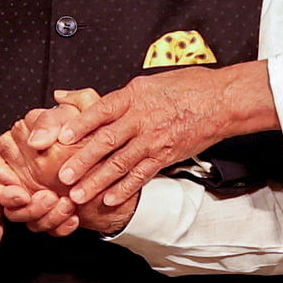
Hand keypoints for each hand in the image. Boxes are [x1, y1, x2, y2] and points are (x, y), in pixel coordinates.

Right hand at [0, 91, 139, 238]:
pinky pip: (42, 225)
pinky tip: (74, 219)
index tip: (20, 187)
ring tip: (65, 206)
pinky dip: (57, 225)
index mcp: (22, 145)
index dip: (3, 177)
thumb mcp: (79, 117)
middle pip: (1, 191)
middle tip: (39, 199)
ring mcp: (32, 192)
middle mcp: (22, 170)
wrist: (120, 165)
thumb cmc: (96, 135)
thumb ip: (53, 121)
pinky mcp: (47, 211)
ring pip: (18, 213)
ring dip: (38, 214)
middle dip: (16, 201)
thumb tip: (35, 140)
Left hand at [30, 62, 276, 211]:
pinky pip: (142, 175)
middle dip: (82, 161)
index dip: (81, 125)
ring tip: (78, 195)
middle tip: (62, 177)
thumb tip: (80, 100)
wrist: (221, 101)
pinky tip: (109, 200)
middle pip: (106, 142)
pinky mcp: (165, 156)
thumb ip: (117, 97)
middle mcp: (142, 119)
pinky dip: (125, 189)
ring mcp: (154, 140)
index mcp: (134, 97)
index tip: (62, 137)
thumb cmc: (185, 88)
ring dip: (97, 181)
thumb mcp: (147, 82)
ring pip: (120, 164)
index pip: (101, 111)